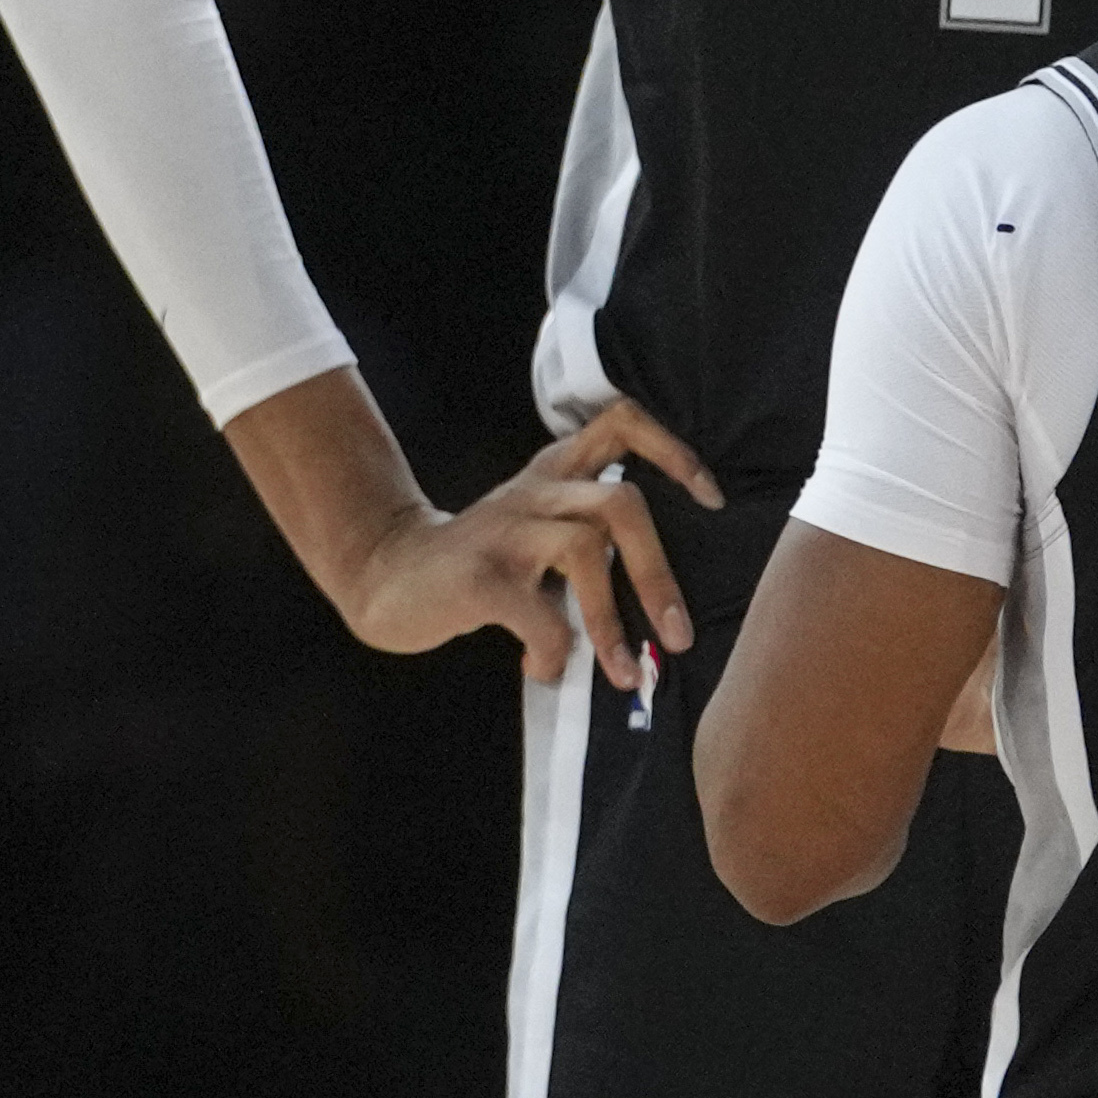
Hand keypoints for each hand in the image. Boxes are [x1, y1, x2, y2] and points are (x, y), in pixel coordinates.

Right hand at [332, 398, 721, 692]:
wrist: (387, 577)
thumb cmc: (480, 565)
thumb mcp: (536, 531)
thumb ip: (589, 539)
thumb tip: (671, 598)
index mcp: (554, 475)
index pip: (622, 424)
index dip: (673, 451)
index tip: (710, 499)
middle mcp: (535, 492)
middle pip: (621, 503)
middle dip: (660, 575)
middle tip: (679, 636)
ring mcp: (505, 530)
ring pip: (586, 551)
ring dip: (614, 623)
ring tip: (625, 673)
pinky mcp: (479, 575)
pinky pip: (537, 613)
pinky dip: (553, 650)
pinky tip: (545, 669)